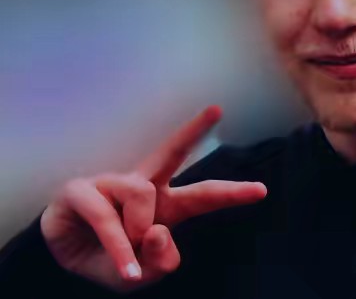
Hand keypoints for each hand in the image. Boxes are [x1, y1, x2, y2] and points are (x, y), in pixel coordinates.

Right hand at [40, 106, 266, 291]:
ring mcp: (113, 183)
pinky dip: (118, 246)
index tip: (262, 190)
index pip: (203, 196)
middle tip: (217, 108)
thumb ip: (159, 262)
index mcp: (166, 206)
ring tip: (128, 254)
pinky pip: (109, 217)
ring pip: (142, 194)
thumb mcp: (139, 276)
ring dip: (137, 233)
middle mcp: (144, 186)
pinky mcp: (83, 189)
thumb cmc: (108, 259)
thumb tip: (160, 231)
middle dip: (194, 129)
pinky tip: (122, 265)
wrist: (65, 260)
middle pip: (172, 151)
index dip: (231, 193)